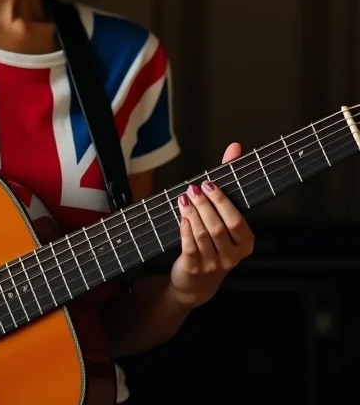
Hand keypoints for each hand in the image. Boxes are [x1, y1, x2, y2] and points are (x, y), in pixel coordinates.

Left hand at [169, 142, 254, 307]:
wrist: (198, 280)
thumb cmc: (214, 240)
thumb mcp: (224, 214)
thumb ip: (229, 180)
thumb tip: (234, 147)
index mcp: (245, 242)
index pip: (237, 221)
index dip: (222, 201)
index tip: (208, 183)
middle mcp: (232, 256)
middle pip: (218, 227)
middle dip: (204, 205)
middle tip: (193, 189)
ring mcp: (213, 264)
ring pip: (203, 235)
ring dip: (191, 214)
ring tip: (184, 199)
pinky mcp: (194, 268)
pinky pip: (189, 246)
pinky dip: (184, 230)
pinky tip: (181, 217)